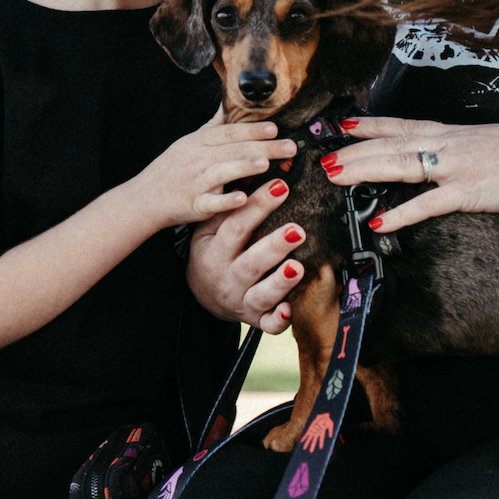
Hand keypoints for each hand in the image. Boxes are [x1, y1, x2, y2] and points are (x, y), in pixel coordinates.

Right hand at [134, 110, 296, 229]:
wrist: (144, 198)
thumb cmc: (171, 169)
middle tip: (290, 147)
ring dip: (243, 167)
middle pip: (233, 149)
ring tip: (266, 164)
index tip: (276, 128)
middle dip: (263, 147)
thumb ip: (212, 126)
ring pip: (221, 172)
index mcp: (199, 142)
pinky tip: (243, 198)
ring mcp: (195, 182)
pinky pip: (210, 202)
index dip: (252, 129)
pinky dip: (226, 201)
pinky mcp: (193, 205)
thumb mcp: (189, 142)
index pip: (229, 132)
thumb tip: (228, 104)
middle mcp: (198, 159)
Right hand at [188, 178, 307, 331]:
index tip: (281, 186)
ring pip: (261, 295)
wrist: (201, 295)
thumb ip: (226, 208)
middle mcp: (227, 279)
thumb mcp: (207, 232)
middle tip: (297, 230)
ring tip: (297, 266)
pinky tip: (291, 310)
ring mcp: (241, 301)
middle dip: (274, 246)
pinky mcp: (255, 319)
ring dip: (280, 282)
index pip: (235, 227)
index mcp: (214, 253)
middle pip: (250, 263)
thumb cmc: (211, 254)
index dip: (258, 206)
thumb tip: (249, 174)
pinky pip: (268, 324)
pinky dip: (279, 320)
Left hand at [319, 116, 498, 231]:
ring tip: (336, 176)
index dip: (369, 125)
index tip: (343, 123)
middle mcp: (447, 144)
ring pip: (399, 165)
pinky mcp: (467, 191)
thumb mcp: (489, 142)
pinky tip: (380, 222)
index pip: (401, 124)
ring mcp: (454, 166)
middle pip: (390, 144)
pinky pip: (427, 204)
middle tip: (324, 157)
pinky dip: (401, 213)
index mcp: (452, 133)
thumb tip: (447, 159)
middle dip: (354, 150)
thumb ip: (463, 151)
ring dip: (364, 170)